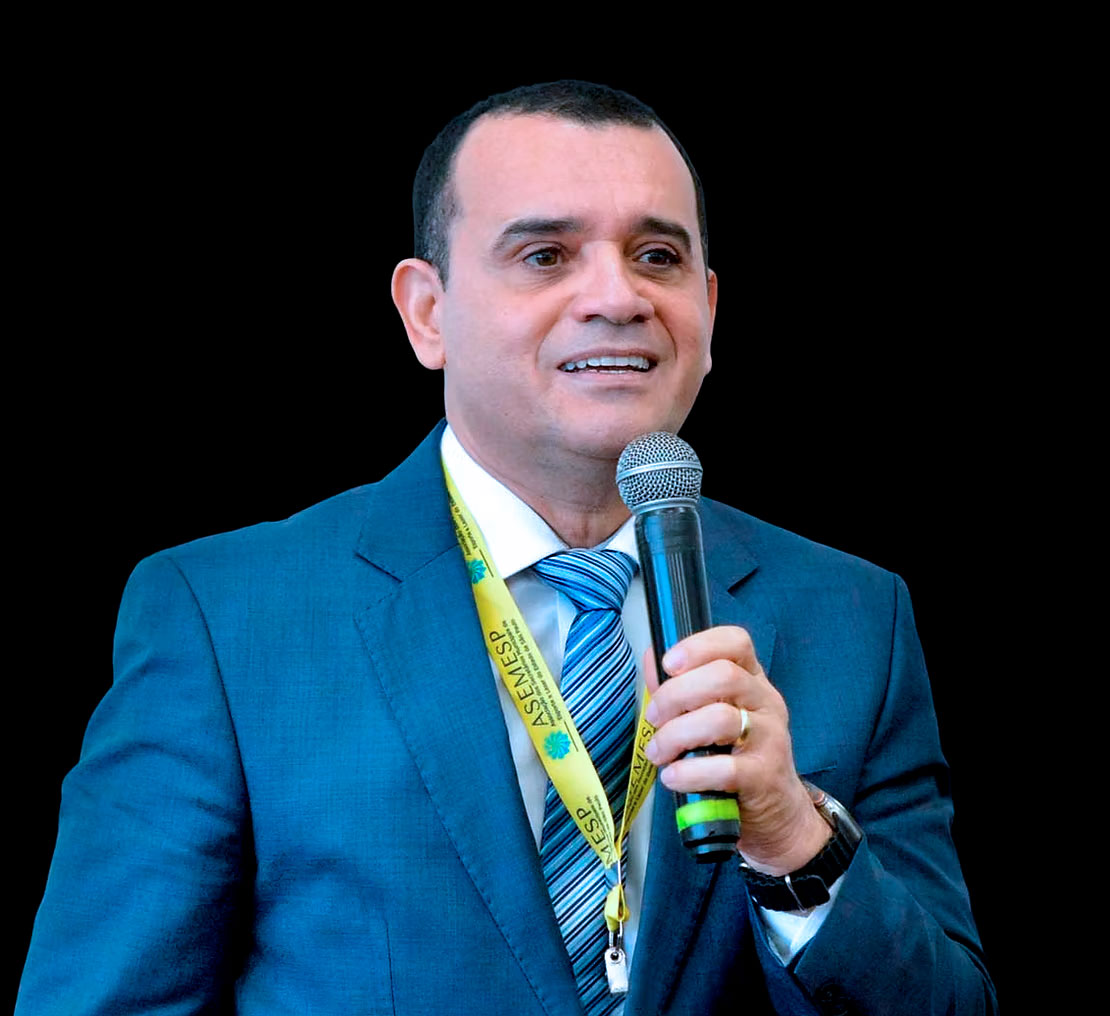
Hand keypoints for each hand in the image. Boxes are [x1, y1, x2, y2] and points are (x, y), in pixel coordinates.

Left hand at [642, 625, 830, 874]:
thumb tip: (650, 657)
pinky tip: (673, 777)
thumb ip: (681, 687)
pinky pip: (725, 768)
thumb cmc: (736, 757)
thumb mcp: (711, 716)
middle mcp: (765, 702)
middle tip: (653, 717)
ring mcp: (770, 738)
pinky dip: (690, 772)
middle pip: (724, 676)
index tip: (667, 663)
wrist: (776, 813)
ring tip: (657, 752)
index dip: (699, 646)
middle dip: (677, 694)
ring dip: (677, 735)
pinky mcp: (765, 776)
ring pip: (721, 719)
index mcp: (752, 679)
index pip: (737, 642)